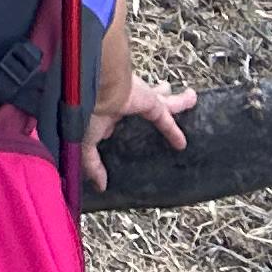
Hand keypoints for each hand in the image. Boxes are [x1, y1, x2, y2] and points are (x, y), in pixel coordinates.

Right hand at [83, 75, 194, 191]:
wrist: (97, 85)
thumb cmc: (86, 108)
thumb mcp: (84, 140)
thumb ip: (92, 163)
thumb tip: (100, 186)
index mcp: (107, 111)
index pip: (114, 120)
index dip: (116, 127)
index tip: (119, 135)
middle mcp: (125, 105)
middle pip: (145, 106)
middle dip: (153, 104)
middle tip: (161, 112)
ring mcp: (140, 101)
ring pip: (163, 104)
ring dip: (176, 103)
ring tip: (187, 101)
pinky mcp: (151, 103)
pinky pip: (167, 119)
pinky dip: (174, 131)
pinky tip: (182, 144)